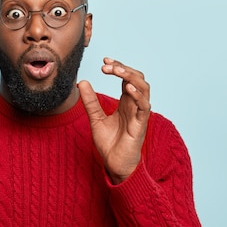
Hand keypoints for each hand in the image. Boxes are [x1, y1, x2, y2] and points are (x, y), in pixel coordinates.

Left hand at [79, 57, 150, 183]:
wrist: (114, 164)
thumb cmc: (110, 144)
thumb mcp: (95, 119)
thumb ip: (90, 102)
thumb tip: (82, 82)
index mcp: (125, 102)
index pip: (126, 77)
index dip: (118, 67)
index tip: (104, 62)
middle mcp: (134, 105)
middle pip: (137, 78)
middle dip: (123, 68)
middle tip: (106, 66)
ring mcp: (139, 113)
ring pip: (144, 88)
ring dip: (131, 76)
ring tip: (117, 71)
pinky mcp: (141, 124)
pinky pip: (144, 106)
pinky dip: (138, 95)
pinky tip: (127, 87)